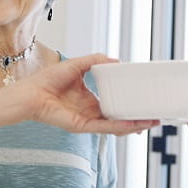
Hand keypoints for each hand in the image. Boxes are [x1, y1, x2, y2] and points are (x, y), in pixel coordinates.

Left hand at [20, 54, 157, 135]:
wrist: (31, 92)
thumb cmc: (48, 79)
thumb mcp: (77, 65)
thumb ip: (96, 61)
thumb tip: (116, 60)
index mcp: (89, 99)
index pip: (113, 103)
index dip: (129, 103)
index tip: (145, 100)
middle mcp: (90, 111)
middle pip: (118, 117)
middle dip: (137, 119)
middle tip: (156, 117)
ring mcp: (87, 120)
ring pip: (115, 125)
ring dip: (133, 125)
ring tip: (150, 123)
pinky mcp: (81, 126)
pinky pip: (103, 127)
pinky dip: (118, 126)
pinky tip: (131, 124)